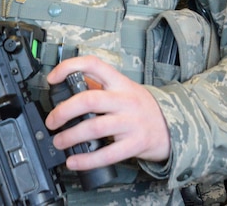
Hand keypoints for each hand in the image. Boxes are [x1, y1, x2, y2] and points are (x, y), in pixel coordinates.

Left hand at [46, 55, 170, 169]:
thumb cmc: (143, 109)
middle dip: (64, 111)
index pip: (94, 65)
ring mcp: (131, 122)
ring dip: (70, 136)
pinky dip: (86, 160)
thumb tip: (68, 89)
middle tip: (52, 121)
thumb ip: (100, 88)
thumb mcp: (125, 90)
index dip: (69, 67)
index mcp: (121, 83)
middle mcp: (126, 100)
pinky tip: (74, 161)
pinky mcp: (135, 143)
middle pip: (89, 99)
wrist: (173, 127)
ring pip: (95, 127)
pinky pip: (107, 154)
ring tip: (59, 142)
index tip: (53, 78)